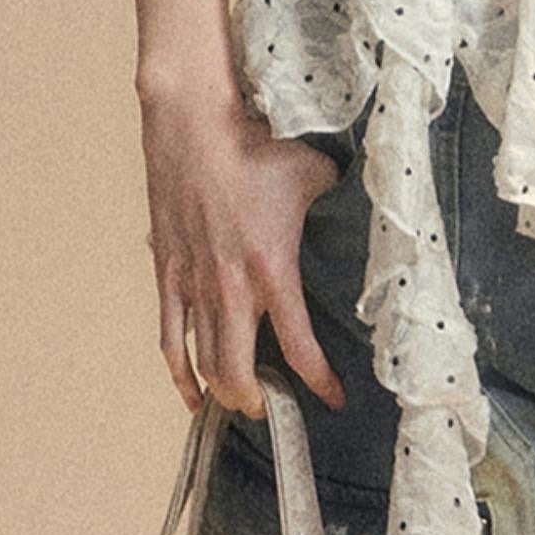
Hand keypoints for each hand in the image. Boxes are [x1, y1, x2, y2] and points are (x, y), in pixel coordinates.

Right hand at [140, 96, 345, 420]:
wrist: (195, 127)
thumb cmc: (256, 145)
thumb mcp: (314, 171)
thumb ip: (338, 196)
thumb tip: (366, 198)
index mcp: (273, 268)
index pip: (299, 345)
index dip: (318, 381)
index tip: (334, 399)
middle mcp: (231, 288)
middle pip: (239, 372)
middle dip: (258, 400)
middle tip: (274, 407)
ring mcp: (194, 285)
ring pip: (204, 362)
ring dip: (222, 390)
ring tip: (239, 403)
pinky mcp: (168, 274)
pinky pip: (170, 338)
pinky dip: (178, 372)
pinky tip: (189, 391)